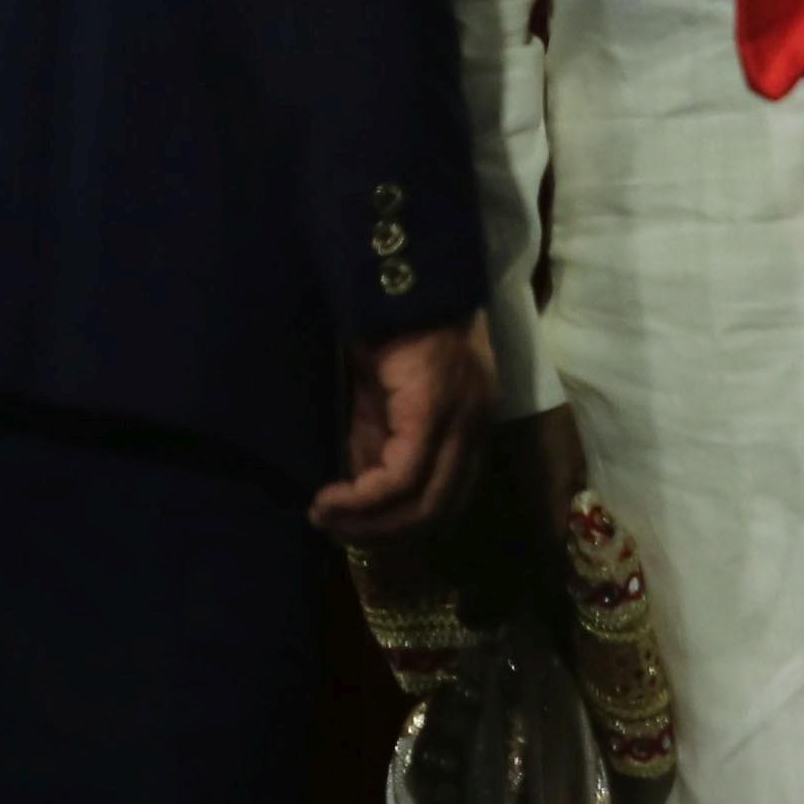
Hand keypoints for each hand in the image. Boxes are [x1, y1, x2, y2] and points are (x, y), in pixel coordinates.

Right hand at [314, 312, 496, 539]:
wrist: (395, 270)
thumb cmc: (388, 323)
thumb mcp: (382, 397)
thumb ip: (377, 442)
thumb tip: (357, 491)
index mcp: (469, 424)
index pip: (448, 499)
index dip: (402, 525)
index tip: (354, 528)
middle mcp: (475, 427)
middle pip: (439, 512)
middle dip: (383, 533)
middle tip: (336, 532)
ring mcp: (461, 420)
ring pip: (424, 503)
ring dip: (370, 523)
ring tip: (327, 518)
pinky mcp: (435, 411)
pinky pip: (402, 477)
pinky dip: (363, 499)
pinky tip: (330, 498)